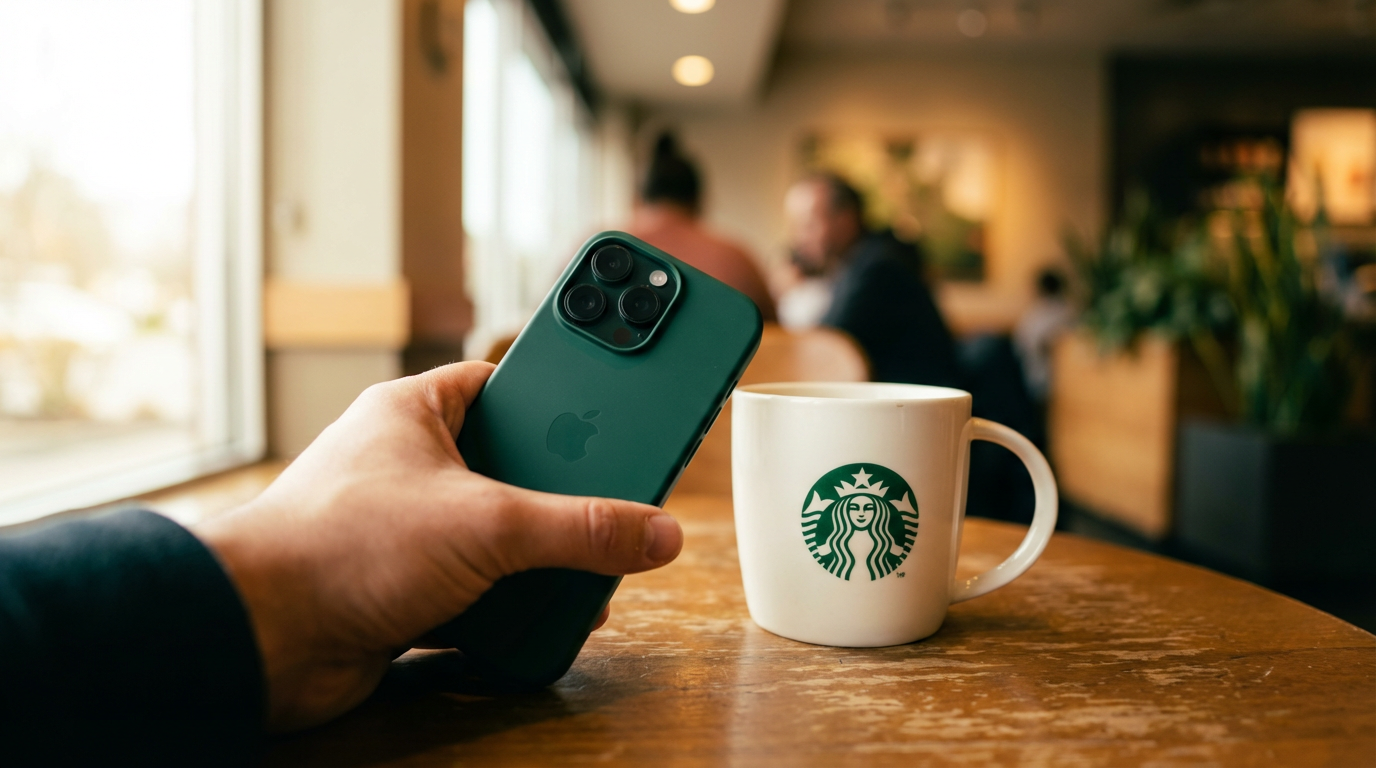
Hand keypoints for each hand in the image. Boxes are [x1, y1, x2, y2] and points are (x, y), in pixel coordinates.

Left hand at [195, 362, 682, 731]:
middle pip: (514, 470)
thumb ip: (579, 527)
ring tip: (584, 575)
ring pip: (498, 538)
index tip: (617, 402)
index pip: (505, 382)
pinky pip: (477, 593)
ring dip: (539, 564)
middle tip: (615, 505)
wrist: (258, 641)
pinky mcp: (403, 592)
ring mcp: (405, 532)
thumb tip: (653, 532)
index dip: (562, 392)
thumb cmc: (339, 547)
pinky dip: (508, 609)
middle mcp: (408, 466)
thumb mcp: (487, 524)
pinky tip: (538, 620)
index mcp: (416, 413)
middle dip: (561, 499)